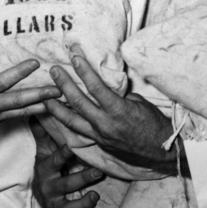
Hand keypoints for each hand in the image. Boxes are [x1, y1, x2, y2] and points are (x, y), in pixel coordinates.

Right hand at [0, 38, 61, 154]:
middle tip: (59, 89)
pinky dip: (32, 112)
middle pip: (18, 101)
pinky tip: (46, 107)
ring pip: (21, 111)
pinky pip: (16, 117)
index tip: (34, 63)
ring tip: (60, 98)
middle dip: (40, 95)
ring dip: (41, 105)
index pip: (1, 83)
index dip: (18, 73)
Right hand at [30, 118, 101, 207]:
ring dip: (81, 204)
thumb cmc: (46, 163)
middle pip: (65, 185)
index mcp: (46, 168)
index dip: (63, 154)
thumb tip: (40, 106)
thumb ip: (44, 129)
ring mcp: (54, 204)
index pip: (55, 160)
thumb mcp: (44, 147)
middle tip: (98, 172)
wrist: (38, 188)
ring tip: (95, 197)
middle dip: (82, 179)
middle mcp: (49, 188)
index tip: (72, 147)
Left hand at [45, 51, 180, 173]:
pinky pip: (79, 132)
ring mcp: (100, 136)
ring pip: (71, 122)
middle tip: (54, 70)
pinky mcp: (99, 144)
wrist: (162, 152)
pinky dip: (67, 122)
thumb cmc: (155, 124)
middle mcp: (105, 125)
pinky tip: (59, 116)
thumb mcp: (140, 103)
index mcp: (118, 111)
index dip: (84, 70)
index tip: (74, 56)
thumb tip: (107, 89)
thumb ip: (120, 96)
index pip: (96, 87)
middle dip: (64, 84)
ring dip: (56, 108)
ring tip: (44, 97)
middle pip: (78, 102)